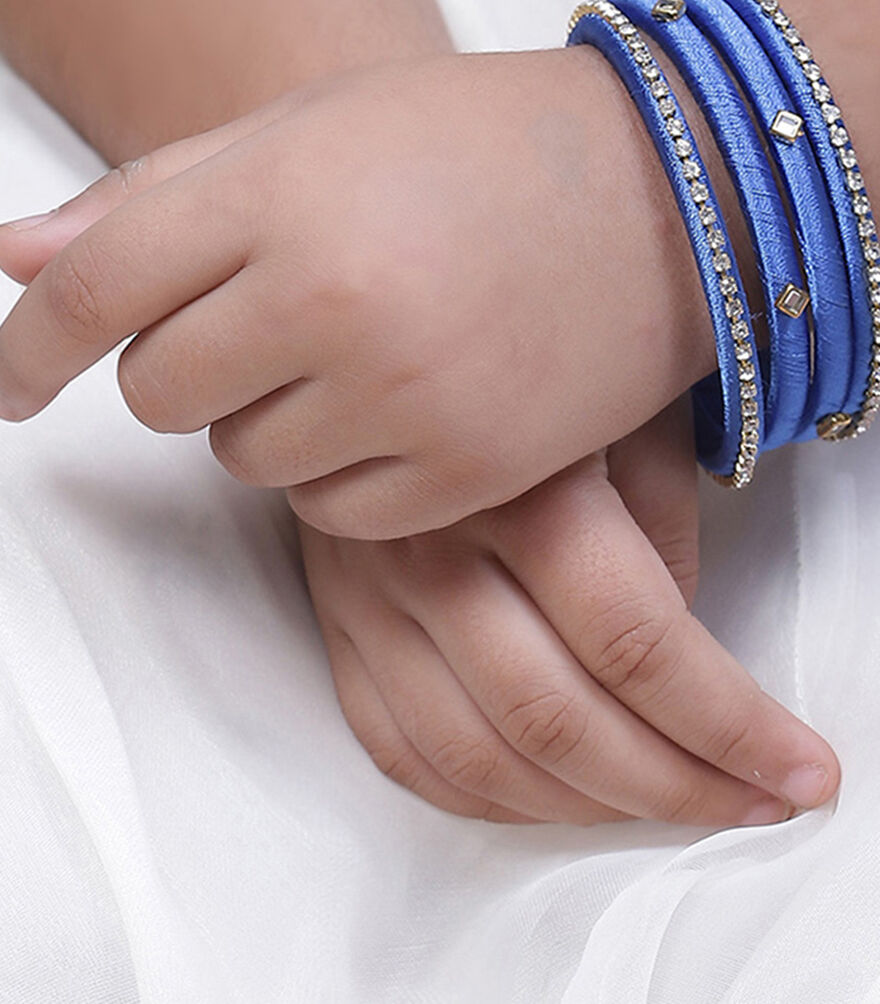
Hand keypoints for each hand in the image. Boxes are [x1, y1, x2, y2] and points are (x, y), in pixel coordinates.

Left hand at [0, 48, 719, 538]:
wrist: (664, 191)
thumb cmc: (466, 142)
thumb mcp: (306, 129)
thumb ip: (152, 195)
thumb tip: (7, 257)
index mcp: (280, 190)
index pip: (93, 288)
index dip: (26, 345)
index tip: (4, 388)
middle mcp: (332, 296)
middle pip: (155, 392)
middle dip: (176, 364)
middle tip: (257, 314)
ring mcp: (405, 394)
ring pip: (241, 460)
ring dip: (262, 416)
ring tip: (355, 344)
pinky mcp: (467, 471)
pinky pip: (332, 515)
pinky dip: (340, 470)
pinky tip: (403, 400)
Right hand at [298, 401, 840, 824]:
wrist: (386, 323)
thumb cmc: (530, 354)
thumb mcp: (625, 406)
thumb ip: (663, 529)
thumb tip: (681, 649)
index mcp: (519, 484)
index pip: (636, 646)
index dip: (730, 727)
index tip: (797, 772)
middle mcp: (431, 545)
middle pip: (556, 720)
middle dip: (675, 788)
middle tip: (749, 804)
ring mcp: (368, 590)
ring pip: (477, 754)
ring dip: (584, 809)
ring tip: (665, 805)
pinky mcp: (335, 617)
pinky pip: (397, 746)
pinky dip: (481, 797)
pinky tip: (550, 795)